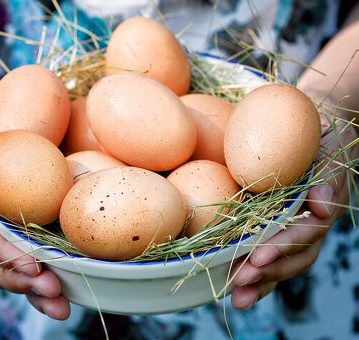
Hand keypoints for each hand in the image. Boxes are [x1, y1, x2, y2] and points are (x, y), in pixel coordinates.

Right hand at [0, 136, 70, 318]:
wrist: (7, 119)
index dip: (7, 256)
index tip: (34, 266)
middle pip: (3, 263)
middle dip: (27, 281)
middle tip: (52, 289)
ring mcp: (10, 234)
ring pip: (19, 271)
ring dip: (38, 292)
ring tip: (61, 306)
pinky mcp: (33, 233)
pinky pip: (39, 262)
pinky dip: (50, 282)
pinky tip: (67, 300)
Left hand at [230, 115, 357, 308]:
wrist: (309, 127)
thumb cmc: (315, 132)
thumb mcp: (328, 144)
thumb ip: (328, 174)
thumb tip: (321, 207)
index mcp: (322, 205)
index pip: (306, 232)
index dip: (284, 245)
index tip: (260, 256)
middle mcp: (310, 223)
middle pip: (296, 256)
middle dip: (268, 271)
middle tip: (241, 280)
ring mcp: (295, 230)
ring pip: (284, 264)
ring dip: (262, 282)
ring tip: (238, 296)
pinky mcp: (277, 231)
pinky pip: (269, 257)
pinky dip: (257, 277)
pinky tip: (236, 292)